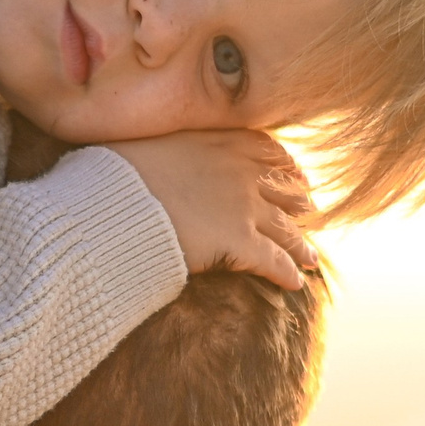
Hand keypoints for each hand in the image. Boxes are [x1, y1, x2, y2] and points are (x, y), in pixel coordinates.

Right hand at [106, 129, 316, 290]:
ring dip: (301, 245)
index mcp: (221, 141)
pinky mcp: (239, 242)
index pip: (267, 151)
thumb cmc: (117, 172)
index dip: (285, 167)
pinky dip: (288, 273)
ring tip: (310, 259)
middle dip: (299, 204)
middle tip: (307, 215)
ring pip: (286, 228)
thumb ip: (173, 146)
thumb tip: (161, 151)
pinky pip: (274, 261)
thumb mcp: (149, 142)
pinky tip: (295, 283)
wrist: (113, 202)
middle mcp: (241, 171)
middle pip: (284, 189)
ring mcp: (244, 207)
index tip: (294, 175)